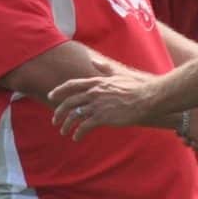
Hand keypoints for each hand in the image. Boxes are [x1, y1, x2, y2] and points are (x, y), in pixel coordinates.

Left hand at [48, 70, 162, 138]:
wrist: (146, 98)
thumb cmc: (136, 87)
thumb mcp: (118, 74)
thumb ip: (105, 68)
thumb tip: (95, 61)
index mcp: (96, 82)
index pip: (71, 85)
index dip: (59, 91)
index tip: (50, 96)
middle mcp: (93, 93)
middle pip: (68, 102)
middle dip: (59, 112)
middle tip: (55, 121)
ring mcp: (97, 105)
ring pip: (74, 116)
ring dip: (66, 125)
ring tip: (64, 132)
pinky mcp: (102, 117)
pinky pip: (84, 126)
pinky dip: (78, 133)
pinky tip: (76, 138)